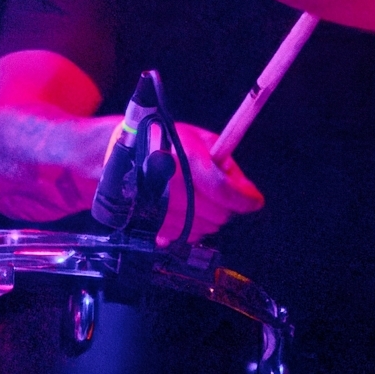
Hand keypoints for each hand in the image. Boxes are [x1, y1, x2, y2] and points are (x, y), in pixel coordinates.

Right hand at [159, 123, 264, 239]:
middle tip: (217, 190)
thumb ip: (225, 161)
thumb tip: (247, 191)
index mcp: (185, 160)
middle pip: (219, 213)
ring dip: (210, 216)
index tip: (255, 200)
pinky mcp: (154, 225)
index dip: (245, 199)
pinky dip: (193, 225)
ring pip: (207, 227)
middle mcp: (172, 188)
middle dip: (226, 204)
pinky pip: (188, 235)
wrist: (118, 157)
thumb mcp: (197, 138)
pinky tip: (185, 209)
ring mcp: (162, 210)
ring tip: (198, 197)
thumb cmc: (162, 140)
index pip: (224, 190)